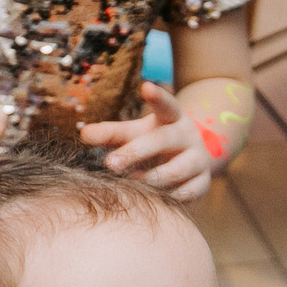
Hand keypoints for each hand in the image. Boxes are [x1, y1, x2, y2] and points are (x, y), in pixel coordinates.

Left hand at [81, 81, 214, 201]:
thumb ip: (110, 134)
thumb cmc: (154, 143)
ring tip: (129, 183)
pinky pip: (186, 193)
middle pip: (164, 140)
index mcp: (172, 118)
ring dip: (150, 178)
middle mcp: (188, 136)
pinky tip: (152, 199)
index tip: (145, 87)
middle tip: (109, 164)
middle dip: (136, 152)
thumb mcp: (135, 134)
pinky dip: (167, 197)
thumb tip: (83, 134)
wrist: (191, 161)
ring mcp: (198, 160)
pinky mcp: (203, 183)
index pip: (167, 105)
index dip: (158, 97)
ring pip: (176, 170)